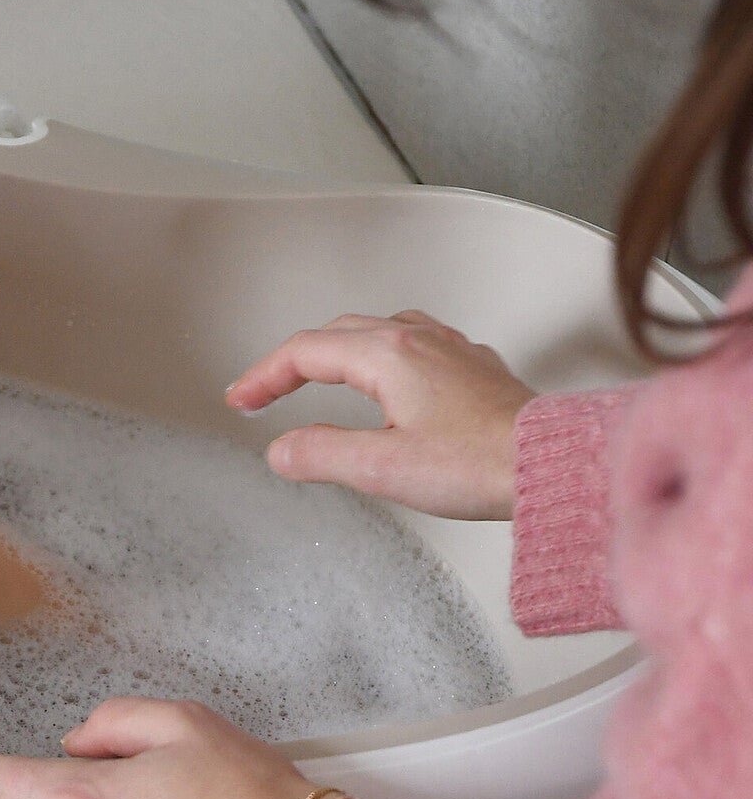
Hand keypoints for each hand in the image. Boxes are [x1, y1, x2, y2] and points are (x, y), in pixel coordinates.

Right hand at [226, 309, 534, 519]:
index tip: (243, 399)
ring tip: (323, 373)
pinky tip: (394, 379)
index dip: (265, 375)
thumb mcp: (382, 468)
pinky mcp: (476, 370)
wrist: (555, 465)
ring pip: (379, 330)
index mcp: (388, 356)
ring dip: (340, 349)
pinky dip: (383, 355)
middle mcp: (419, 341)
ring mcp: (452, 351)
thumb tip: (281, 450)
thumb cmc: (483, 463)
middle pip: (337, 334)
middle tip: (268, 390)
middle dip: (294, 361)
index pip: (305, 352)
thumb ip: (321, 453)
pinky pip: (417, 343)